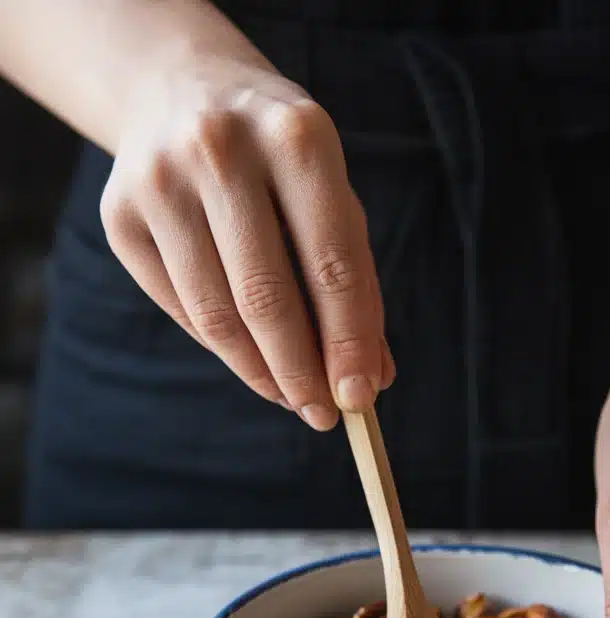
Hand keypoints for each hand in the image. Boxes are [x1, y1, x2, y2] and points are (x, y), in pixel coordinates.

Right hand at [100, 48, 392, 428]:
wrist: (179, 90)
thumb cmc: (278, 160)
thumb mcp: (330, 196)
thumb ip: (355, 284)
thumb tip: (370, 379)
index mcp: (296, 136)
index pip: (331, 264)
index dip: (348, 342)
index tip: (360, 398)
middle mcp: (220, 148)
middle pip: (266, 297)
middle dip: (301, 371)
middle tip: (323, 414)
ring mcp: (159, 180)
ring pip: (217, 315)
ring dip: (261, 372)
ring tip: (290, 396)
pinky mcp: (118, 215)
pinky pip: (181, 309)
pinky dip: (222, 346)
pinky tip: (248, 356)